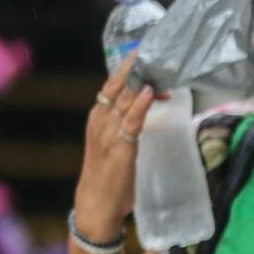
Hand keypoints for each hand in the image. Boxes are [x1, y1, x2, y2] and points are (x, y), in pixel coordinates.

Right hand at [73, 52, 155, 240]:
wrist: (96, 205)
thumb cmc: (110, 177)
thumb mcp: (118, 145)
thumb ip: (129, 127)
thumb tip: (149, 111)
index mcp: (98, 118)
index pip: (113, 85)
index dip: (128, 68)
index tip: (144, 52)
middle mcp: (100, 121)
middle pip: (118, 85)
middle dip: (134, 65)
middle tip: (152, 48)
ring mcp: (108, 133)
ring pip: (125, 99)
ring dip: (142, 80)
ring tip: (156, 61)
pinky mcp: (120, 148)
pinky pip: (132, 121)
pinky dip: (141, 105)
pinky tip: (151, 92)